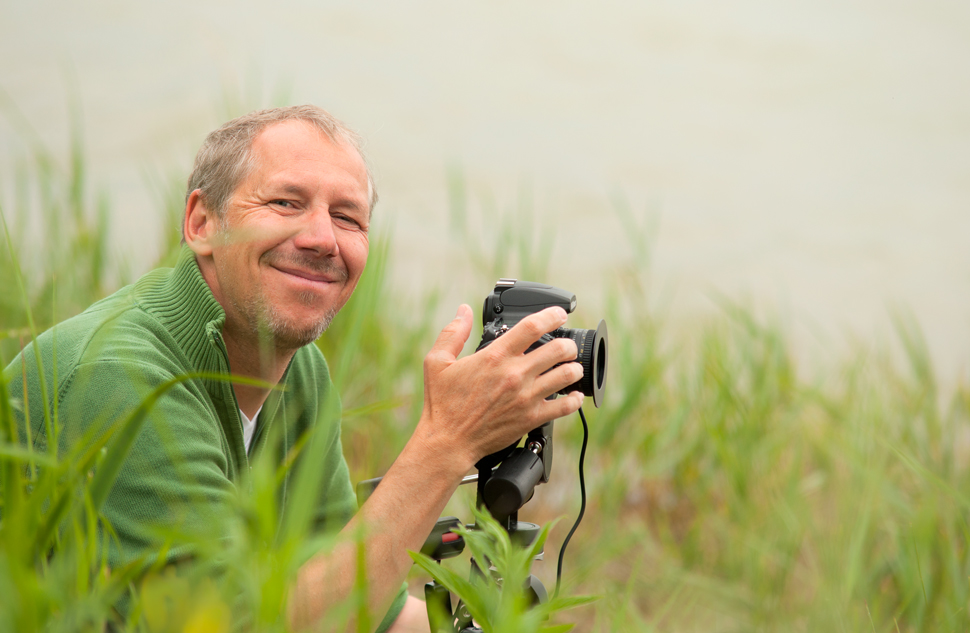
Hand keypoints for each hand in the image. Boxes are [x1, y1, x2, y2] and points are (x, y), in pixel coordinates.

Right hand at [415, 304, 584, 470]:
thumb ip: (453, 333)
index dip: (552, 315)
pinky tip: (574, 395)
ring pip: (566, 375)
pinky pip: (565, 406)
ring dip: (574, 368)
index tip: (559, 314)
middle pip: (558, 349)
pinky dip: (575, 399)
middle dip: (567, 344)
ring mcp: (525, 397)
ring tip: (571, 367)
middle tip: (565, 346)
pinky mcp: (531, 418)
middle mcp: (514, 374)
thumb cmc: (443, 404)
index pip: (533, 327)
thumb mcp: (438, 362)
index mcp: (495, 356)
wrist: (449, 441)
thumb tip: (463, 311)